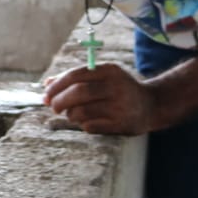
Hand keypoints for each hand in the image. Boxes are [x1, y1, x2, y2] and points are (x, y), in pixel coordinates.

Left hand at [43, 63, 162, 134]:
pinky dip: (82, 125)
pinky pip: (90, 126)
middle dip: (59, 101)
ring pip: (81, 111)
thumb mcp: (101, 77)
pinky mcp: (120, 124)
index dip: (56, 86)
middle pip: (78, 92)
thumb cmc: (117, 90)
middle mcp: (116, 87)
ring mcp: (120, 106)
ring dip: (70, 115)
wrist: (151, 105)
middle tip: (53, 107)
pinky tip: (87, 121)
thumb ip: (74, 78)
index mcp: (109, 71)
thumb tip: (46, 84)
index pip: (75, 75)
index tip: (46, 95)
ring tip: (72, 114)